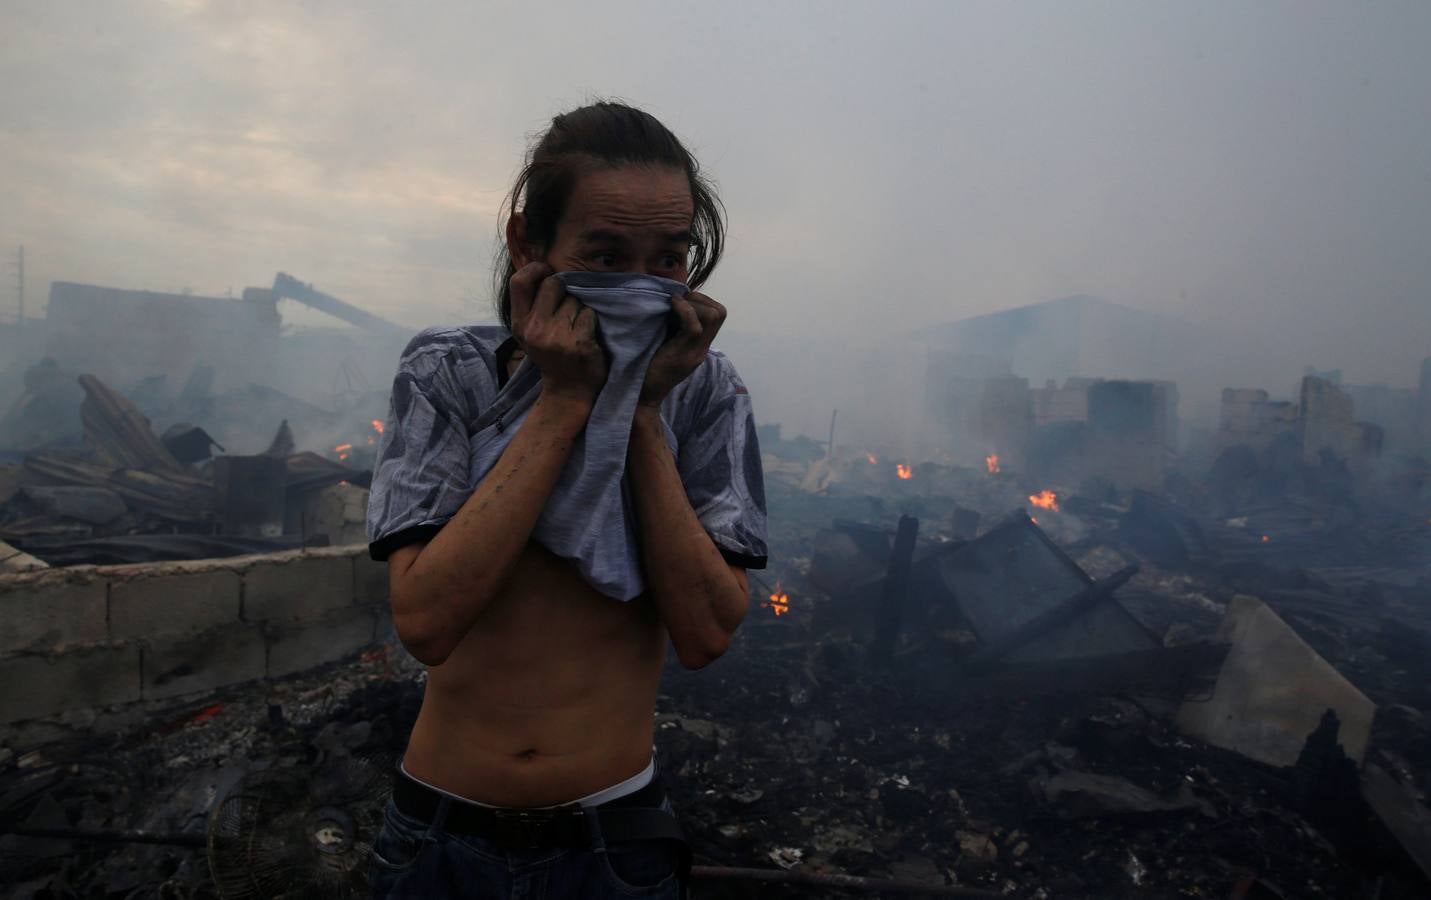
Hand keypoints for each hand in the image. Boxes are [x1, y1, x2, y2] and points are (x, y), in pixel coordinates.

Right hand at [509, 263, 608, 405]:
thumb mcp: (531, 331)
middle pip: (554, 284)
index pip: (520, 281)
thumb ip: (532, 302)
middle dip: (565, 292)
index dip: (535, 269)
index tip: (547, 271)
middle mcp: (534, 329)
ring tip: (574, 329)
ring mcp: (556, 337)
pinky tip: (585, 337)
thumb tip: (536, 260)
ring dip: (579, 310)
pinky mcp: (578, 343)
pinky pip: (589, 314)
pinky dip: (591, 322)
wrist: (568, 390)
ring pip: (575, 300)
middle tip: (566, 311)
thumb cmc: (552, 354)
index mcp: (519, 324)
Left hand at [639, 290, 725, 406]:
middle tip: (678, 301)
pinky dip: (683, 310)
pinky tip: (670, 306)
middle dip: (699, 298)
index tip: (682, 300)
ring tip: (673, 304)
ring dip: (692, 302)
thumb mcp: (667, 341)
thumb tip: (675, 300)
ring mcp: (695, 353)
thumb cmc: (648, 366)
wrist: (643, 395)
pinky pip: (693, 326)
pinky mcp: (684, 356)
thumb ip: (675, 327)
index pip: (719, 314)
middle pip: (720, 312)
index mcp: (700, 345)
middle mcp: (702, 349)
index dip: (702, 300)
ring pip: (712, 316)